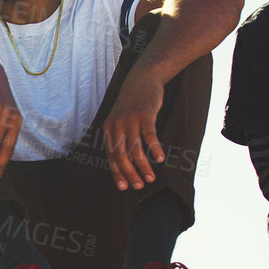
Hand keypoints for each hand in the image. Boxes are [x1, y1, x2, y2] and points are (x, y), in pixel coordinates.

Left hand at [102, 71, 165, 190]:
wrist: (141, 80)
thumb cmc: (132, 106)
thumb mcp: (120, 121)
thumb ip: (120, 140)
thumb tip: (126, 164)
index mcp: (108, 129)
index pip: (110, 156)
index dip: (117, 173)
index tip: (124, 187)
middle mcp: (116, 125)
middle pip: (121, 155)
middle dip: (130, 173)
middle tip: (139, 186)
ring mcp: (130, 119)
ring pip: (135, 148)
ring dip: (143, 166)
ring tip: (151, 178)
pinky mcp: (145, 114)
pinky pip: (149, 135)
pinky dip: (154, 148)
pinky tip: (160, 158)